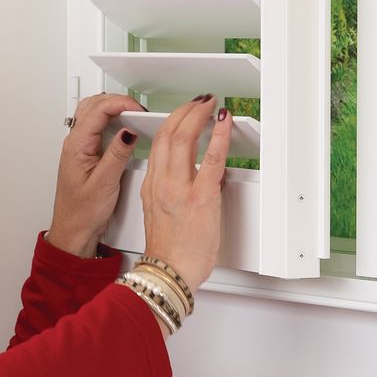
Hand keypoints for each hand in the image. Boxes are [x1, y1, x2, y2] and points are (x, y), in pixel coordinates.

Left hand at [44, 93, 146, 257]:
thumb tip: (129, 131)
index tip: (139, 110)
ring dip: (114, 109)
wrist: (74, 231)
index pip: (98, 110)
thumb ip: (117, 154)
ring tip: (135, 116)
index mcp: (76, 146)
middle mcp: (75, 143)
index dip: (121, 104)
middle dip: (118, 101)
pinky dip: (113, 121)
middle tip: (139, 111)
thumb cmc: (82, 213)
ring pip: (94, 113)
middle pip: (94, 105)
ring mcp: (80, 147)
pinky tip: (125, 128)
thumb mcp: (105, 183)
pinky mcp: (87, 154)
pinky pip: (98, 127)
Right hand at [140, 96, 232, 290]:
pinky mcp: (200, 198)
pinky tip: (225, 124)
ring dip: (199, 116)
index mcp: (152, 188)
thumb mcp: (163, 216)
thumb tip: (198, 179)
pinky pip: (211, 159)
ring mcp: (179, 189)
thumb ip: (176, 194)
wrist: (170, 274)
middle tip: (200, 103)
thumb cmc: (170, 254)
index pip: (158, 144)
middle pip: (169, 134)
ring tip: (211, 106)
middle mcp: (162, 184)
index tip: (183, 114)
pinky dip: (219, 137)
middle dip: (185, 112)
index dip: (172, 123)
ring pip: (184, 139)